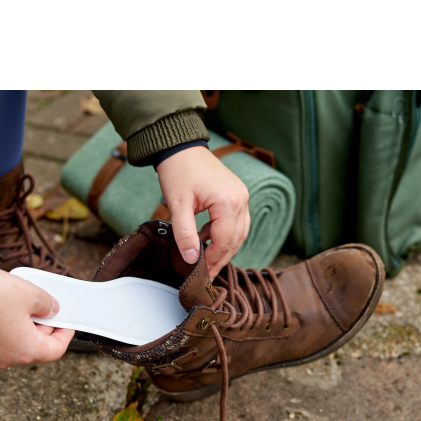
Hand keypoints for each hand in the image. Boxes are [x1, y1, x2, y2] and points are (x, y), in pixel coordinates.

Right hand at [0, 266, 74, 367]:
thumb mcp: (29, 294)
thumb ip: (47, 304)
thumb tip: (51, 309)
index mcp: (25, 350)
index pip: (55, 350)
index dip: (65, 334)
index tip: (66, 322)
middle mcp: (6, 358)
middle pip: (35, 347)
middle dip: (43, 327)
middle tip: (45, 307)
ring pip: (14, 342)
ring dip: (23, 326)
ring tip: (23, 303)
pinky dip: (5, 326)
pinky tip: (3, 306)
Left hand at [156, 146, 249, 278]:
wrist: (181, 147)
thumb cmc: (178, 172)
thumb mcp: (178, 206)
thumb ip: (184, 234)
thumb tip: (191, 260)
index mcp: (228, 202)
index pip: (224, 241)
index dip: (213, 260)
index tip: (201, 273)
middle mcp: (241, 199)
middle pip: (235, 239)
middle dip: (220, 258)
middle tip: (206, 273)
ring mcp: (242, 196)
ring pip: (239, 232)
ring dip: (224, 248)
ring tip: (207, 260)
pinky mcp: (238, 194)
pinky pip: (237, 221)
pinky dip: (224, 233)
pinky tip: (206, 238)